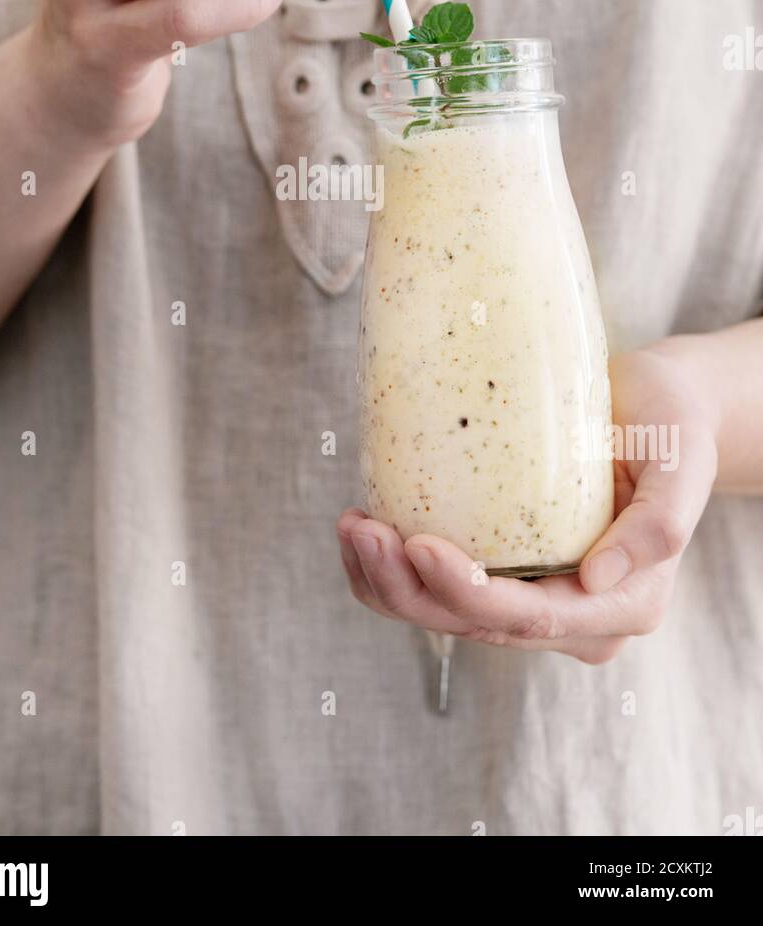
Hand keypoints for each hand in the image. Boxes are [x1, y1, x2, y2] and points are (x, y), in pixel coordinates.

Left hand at [337, 342, 717, 662]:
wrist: (656, 408)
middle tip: (361, 531)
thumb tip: (598, 579)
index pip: (533, 619)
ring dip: (387, 584)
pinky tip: (364, 530)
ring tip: (351, 527)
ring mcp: (535, 599)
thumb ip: (659, 524)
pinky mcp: (505, 572)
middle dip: (408, 588)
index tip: (420, 547)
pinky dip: (393, 571)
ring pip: (446, 616)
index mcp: (623, 602)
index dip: (470, 594)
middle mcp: (576, 616)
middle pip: (476, 624)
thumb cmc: (671, 424)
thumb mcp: (682, 459)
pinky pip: (438, 592)